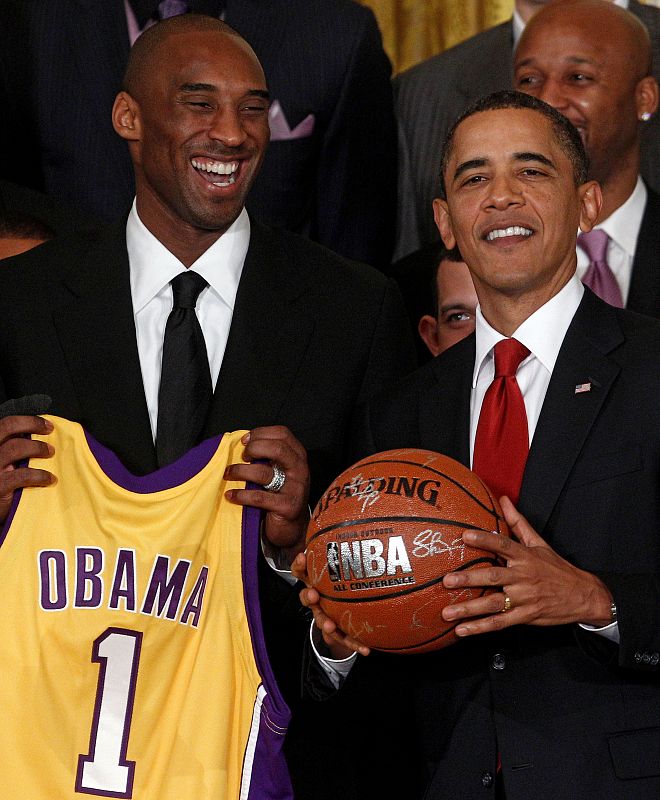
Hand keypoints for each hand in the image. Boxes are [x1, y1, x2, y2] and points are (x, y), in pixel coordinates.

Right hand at [0, 415, 55, 521]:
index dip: (27, 421)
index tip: (47, 425)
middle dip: (31, 425)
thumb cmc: (2, 486)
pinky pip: (22, 475)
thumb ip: (14, 451)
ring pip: (15, 447)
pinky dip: (40, 475)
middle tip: (50, 432)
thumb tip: (38, 438)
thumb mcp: (4, 464)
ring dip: (38, 448)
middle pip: (7, 428)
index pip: (5, 424)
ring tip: (51, 452)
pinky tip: (50, 479)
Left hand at [224, 426, 309, 561]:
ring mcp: (296, 488)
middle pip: (278, 448)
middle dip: (254, 448)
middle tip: (241, 456)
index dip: (261, 433)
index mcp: (297, 456)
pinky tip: (230, 495)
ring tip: (228, 474)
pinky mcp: (287, 507)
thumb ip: (267, 456)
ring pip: (264, 473)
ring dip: (241, 471)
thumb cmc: (278, 494)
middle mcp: (300, 469)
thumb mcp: (277, 470)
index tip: (244, 440)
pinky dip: (241, 495)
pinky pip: (260, 498)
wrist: (291, 527)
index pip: (282, 434)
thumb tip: (242, 443)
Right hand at [292, 551, 370, 657]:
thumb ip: (347, 547)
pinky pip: (343, 638)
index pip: (301, 570)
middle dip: (308, 597)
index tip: (303, 557)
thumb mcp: (340, 562)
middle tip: (314, 595)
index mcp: (314, 580)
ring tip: (331, 627)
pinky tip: (367, 649)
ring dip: (324, 623)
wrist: (343, 606)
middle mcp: (316, 597)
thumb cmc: (343, 576)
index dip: (300, 564)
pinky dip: (353, 643)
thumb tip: (360, 524)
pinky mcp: (337, 630)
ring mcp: (324, 614)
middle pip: (306, 598)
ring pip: (320, 620)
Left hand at [441, 496, 613, 636]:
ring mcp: (524, 598)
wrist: (584, 595)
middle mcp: (523, 577)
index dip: (485, 540)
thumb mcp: (539, 543)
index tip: (465, 536)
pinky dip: (480, 627)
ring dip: (469, 609)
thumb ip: (518, 523)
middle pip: (494, 577)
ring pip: (494, 604)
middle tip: (447, 580)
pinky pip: (500, 623)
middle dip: (469, 579)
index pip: (503, 545)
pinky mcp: (526, 616)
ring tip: (447, 612)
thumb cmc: (557, 568)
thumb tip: (503, 499)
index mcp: (526, 557)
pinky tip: (462, 630)